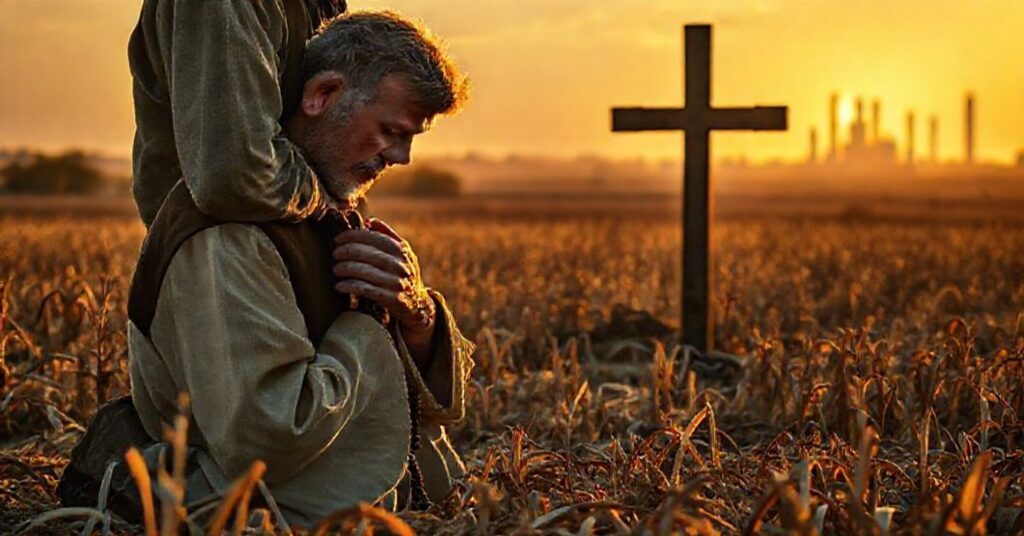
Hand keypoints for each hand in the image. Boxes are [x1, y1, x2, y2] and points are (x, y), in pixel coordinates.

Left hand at [332, 218, 435, 335]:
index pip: (375, 237)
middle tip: (336, 253)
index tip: (338, 238)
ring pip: (366, 272)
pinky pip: (367, 290)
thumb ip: (387, 235)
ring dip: (347, 269)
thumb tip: (369, 221)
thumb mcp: (402, 252)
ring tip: (336, 269)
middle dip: (348, 252)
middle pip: (369, 254)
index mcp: (402, 250)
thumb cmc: (403, 273)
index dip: (354, 236)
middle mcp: (401, 265)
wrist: (418, 303)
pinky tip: (339, 286)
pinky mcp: (392, 299)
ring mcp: (397, 282)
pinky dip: (350, 286)